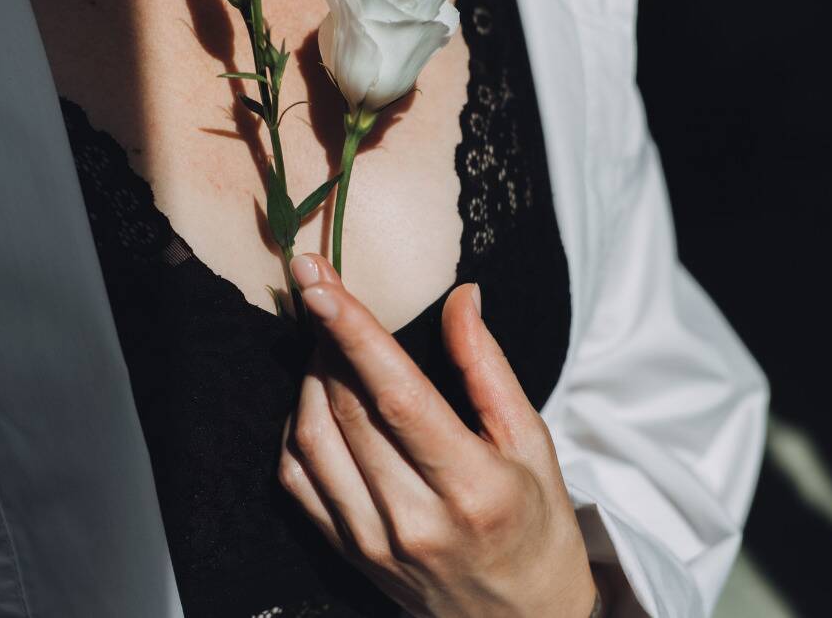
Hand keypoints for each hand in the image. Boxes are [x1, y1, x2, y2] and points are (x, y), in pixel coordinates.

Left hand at [278, 254, 598, 617]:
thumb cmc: (536, 526)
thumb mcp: (533, 442)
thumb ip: (488, 367)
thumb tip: (462, 297)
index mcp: (472, 486)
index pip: (396, 395)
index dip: (352, 330)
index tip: (319, 280)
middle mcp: (414, 519)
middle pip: (346, 408)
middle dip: (325, 336)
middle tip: (325, 293)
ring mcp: (372, 541)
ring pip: (312, 438)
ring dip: (309, 376)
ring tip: (328, 343)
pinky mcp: (346, 552)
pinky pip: (296, 478)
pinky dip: (295, 426)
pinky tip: (317, 399)